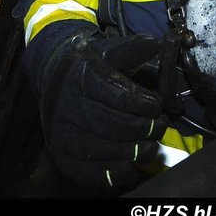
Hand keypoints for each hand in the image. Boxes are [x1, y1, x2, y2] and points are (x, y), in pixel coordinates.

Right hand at [38, 32, 166, 187]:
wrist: (54, 82)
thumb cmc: (88, 67)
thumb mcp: (108, 51)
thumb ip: (133, 48)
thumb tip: (156, 43)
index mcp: (80, 76)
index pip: (115, 94)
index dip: (142, 102)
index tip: (157, 104)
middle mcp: (67, 106)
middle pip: (112, 124)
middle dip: (144, 127)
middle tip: (161, 125)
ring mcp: (63, 134)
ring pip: (105, 149)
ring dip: (136, 149)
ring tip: (153, 143)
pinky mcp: (64, 156)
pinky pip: (93, 172)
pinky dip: (118, 172)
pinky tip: (133, 162)